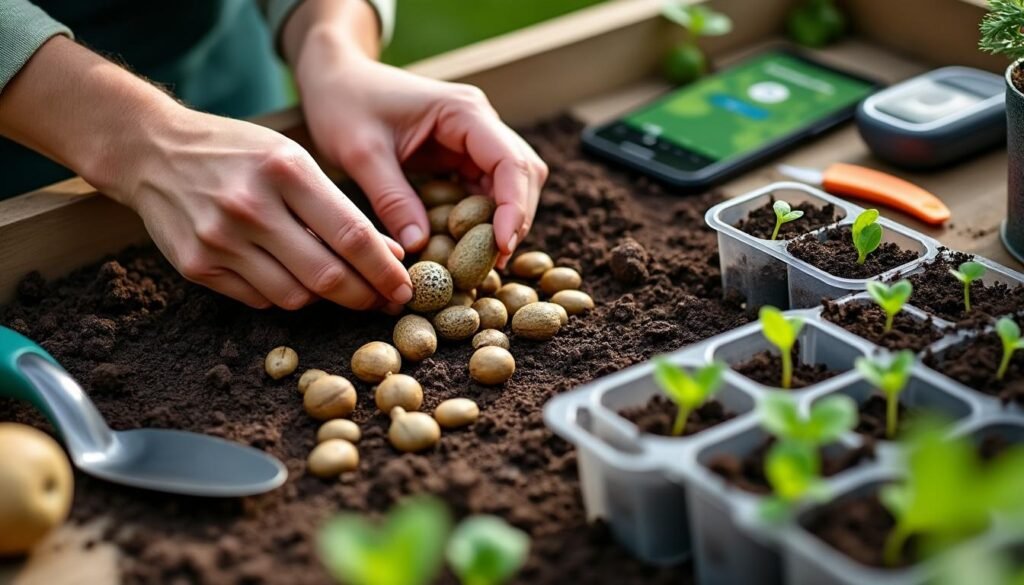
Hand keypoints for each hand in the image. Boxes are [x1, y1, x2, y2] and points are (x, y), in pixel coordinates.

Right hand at [100, 108, 412, 310]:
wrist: (153, 151)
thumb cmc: (239, 154)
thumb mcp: (294, 161)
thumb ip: (340, 209)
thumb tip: (389, 255)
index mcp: (285, 170)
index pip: (352, 235)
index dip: (385, 271)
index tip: (404, 288)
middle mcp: (250, 206)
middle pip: (327, 276)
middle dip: (364, 296)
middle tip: (382, 302)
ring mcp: (219, 239)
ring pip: (295, 297)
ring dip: (325, 300)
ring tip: (339, 287)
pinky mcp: (196, 266)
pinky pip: (259, 300)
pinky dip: (284, 295)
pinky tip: (291, 278)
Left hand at [292, 31, 547, 262]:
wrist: (335, 81)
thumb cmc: (344, 105)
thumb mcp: (361, 154)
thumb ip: (391, 199)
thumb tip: (420, 246)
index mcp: (464, 112)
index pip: (510, 161)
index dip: (514, 206)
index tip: (501, 247)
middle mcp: (479, 123)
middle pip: (522, 175)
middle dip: (514, 219)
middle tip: (494, 263)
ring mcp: (473, 141)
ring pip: (509, 186)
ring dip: (500, 222)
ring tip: (479, 262)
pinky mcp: (460, 158)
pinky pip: (483, 192)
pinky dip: (479, 220)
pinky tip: (461, 245)